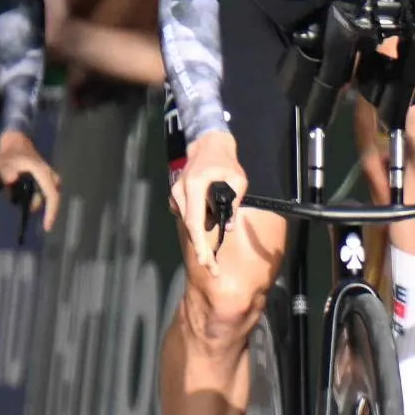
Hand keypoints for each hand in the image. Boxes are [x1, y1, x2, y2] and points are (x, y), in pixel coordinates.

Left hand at [0, 127, 59, 227]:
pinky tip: (19, 192)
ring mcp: (49, 177)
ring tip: (14, 193)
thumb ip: (6, 172)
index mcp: (43, 173)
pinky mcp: (45, 178)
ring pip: (45, 196)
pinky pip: (43, 193)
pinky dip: (33, 196)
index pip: (52, 197)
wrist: (14, 141)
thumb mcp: (2, 164)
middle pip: (51, 199)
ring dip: (31, 200)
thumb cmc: (8, 153)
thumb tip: (12, 180)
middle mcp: (50, 176)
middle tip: (21, 207)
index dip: (51, 213)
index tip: (47, 227)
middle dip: (37, 206)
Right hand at [172, 128, 246, 254]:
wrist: (207, 145)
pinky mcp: (177, 197)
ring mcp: (176, 194)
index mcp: (195, 186)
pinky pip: (188, 217)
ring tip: (213, 252)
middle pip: (190, 227)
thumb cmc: (225, 161)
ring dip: (201, 238)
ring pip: (189, 224)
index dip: (200, 244)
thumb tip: (229, 227)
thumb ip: (234, 203)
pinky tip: (209, 222)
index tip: (205, 261)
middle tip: (213, 269)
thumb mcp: (238, 179)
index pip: (194, 221)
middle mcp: (181, 191)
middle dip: (201, 250)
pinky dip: (198, 226)